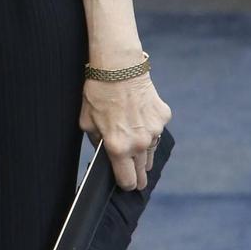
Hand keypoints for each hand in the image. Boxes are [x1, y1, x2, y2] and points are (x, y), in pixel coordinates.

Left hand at [81, 73, 172, 191]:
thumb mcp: (87, 121)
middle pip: (143, 171)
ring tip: (134, 141)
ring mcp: (154, 130)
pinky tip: (140, 117)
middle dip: (137, 173)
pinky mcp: (163, 117)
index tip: (125, 182)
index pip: (128, 181)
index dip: (125, 184)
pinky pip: (157, 131)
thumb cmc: (99, 92)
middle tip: (134, 172)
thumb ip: (97, 143)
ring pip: (152, 152)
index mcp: (118, 147)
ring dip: (144, 151)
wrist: (119, 66)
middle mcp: (139, 143)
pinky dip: (150, 128)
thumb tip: (105, 154)